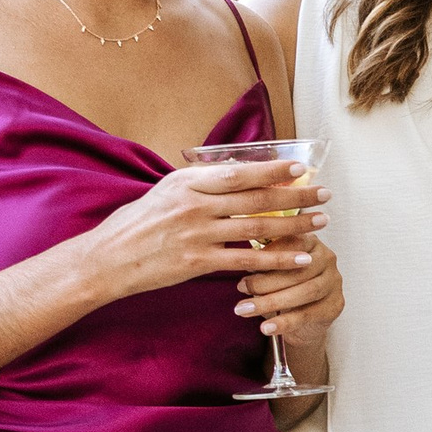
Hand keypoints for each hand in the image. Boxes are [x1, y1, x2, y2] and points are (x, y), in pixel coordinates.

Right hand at [90, 162, 329, 305]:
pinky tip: (301, 257)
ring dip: (295, 226)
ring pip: (257, 229)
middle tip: (324, 194)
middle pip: (256, 199)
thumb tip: (235, 170)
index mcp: (187, 182)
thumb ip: (199, 182)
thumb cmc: (137, 224)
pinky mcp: (198, 263)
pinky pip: (248, 261)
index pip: (239, 173)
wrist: (107, 259)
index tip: (301, 168)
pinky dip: (278, 259)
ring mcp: (197, 235)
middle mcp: (195, 205)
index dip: (273, 170)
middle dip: (296, 196)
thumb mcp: (165, 191)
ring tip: (321, 223)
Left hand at [238, 211, 342, 347]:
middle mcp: (327, 258)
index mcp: (311, 241)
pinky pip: (307, 314)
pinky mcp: (335, 305)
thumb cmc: (283, 287)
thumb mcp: (270, 270)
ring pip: (303, 292)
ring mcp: (334, 282)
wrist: (302, 321)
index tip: (245, 259)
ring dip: (271, 301)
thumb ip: (261, 261)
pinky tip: (265, 327)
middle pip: (298, 268)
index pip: (293, 241)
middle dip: (266, 279)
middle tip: (241, 287)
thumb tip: (241, 259)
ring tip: (245, 309)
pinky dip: (284, 322)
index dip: (270, 252)